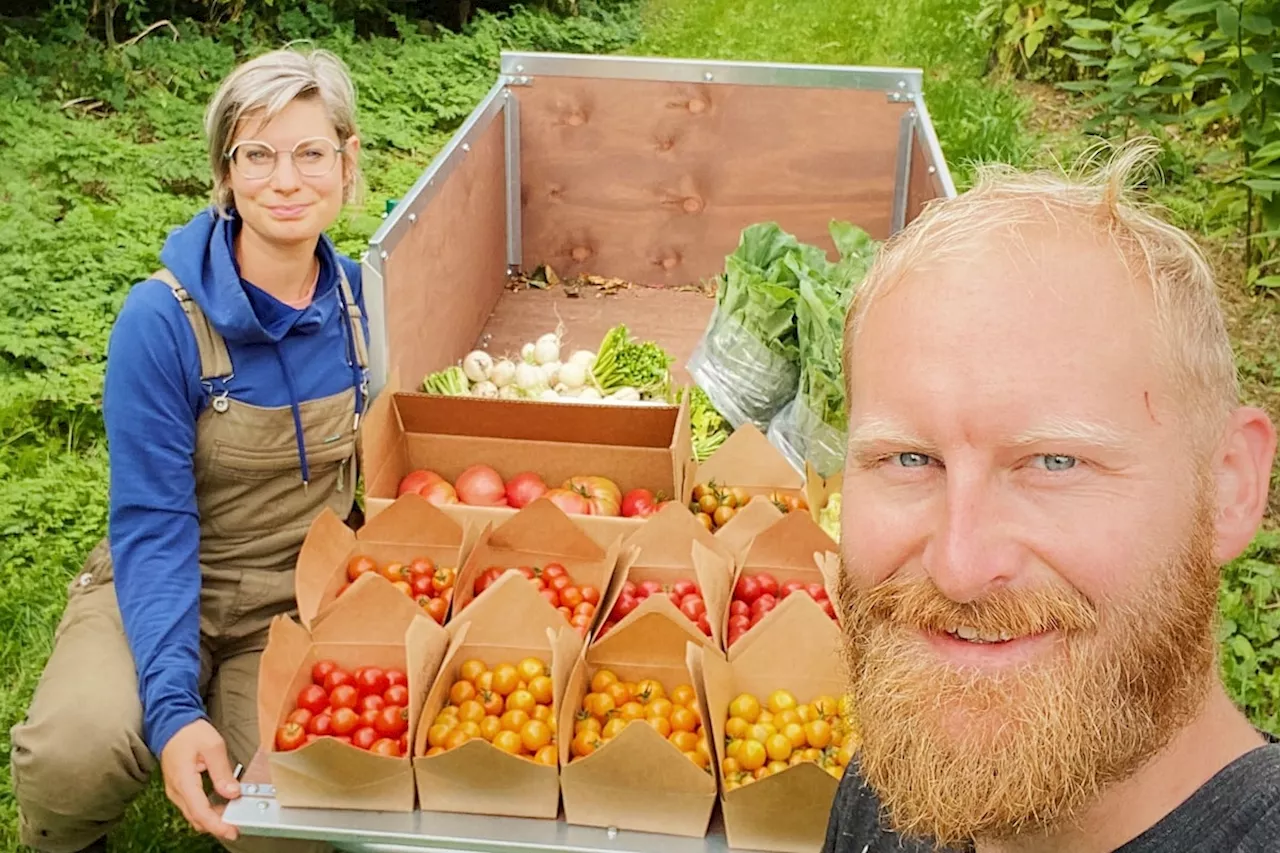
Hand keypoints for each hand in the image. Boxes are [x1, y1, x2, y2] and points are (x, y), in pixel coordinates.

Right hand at [160, 719, 240, 841]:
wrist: (172, 724)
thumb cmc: (190, 732)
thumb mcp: (212, 746)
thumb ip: (222, 771)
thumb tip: (232, 792)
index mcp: (183, 780)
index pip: (200, 811)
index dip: (217, 825)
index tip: (232, 830)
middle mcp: (177, 790)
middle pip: (196, 817)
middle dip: (217, 824)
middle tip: (238, 823)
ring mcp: (176, 791)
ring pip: (194, 814)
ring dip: (212, 818)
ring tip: (233, 812)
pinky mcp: (179, 789)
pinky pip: (193, 806)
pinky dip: (207, 810)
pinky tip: (222, 804)